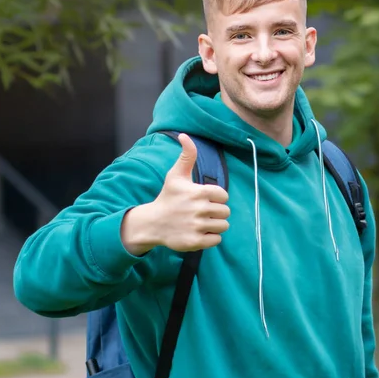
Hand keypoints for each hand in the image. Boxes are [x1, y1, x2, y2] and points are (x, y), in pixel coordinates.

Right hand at [121, 134, 229, 254]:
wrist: (153, 223)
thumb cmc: (168, 197)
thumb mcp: (176, 175)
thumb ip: (186, 155)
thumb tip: (184, 135)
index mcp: (198, 192)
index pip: (223, 196)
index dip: (217, 198)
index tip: (205, 200)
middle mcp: (198, 209)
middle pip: (225, 212)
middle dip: (216, 212)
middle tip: (202, 212)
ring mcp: (196, 226)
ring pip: (223, 226)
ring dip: (215, 225)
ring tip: (202, 223)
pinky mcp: (195, 242)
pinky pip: (217, 240)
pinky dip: (211, 238)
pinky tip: (199, 233)